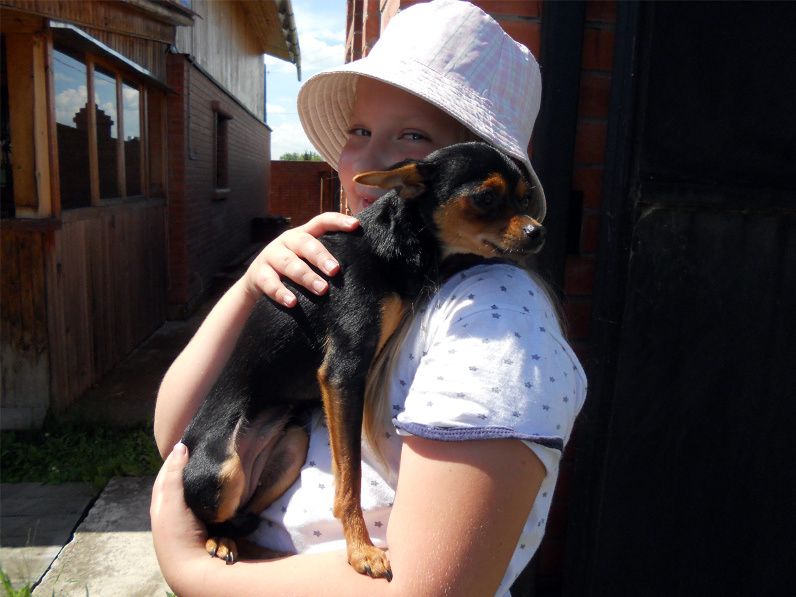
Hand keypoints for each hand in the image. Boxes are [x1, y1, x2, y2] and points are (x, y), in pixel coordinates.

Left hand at [150, 443, 208, 585]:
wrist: (194, 568)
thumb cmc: (177, 534)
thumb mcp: (171, 503)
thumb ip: (174, 475)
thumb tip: (180, 446)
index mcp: (161, 502)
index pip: (167, 471)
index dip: (177, 455)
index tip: (191, 440)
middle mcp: (175, 508)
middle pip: (184, 479)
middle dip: (193, 464)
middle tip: (208, 449)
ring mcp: (192, 515)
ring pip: (198, 489)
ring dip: (206, 477)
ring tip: (218, 461)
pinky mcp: (207, 521)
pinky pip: (211, 499)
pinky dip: (215, 490)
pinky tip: (224, 483)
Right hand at [243, 213, 358, 306]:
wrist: (257, 280)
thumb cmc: (293, 270)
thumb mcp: (306, 259)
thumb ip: (325, 259)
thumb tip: (359, 267)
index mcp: (302, 234)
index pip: (321, 221)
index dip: (338, 221)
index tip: (356, 225)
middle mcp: (286, 241)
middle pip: (304, 243)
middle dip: (321, 256)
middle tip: (335, 270)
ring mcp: (271, 256)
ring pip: (288, 263)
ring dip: (306, 276)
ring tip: (322, 290)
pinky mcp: (259, 274)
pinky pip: (270, 282)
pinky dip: (281, 292)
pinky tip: (293, 302)